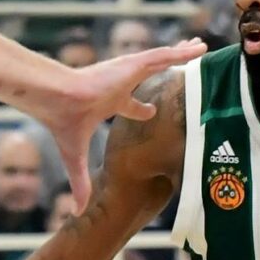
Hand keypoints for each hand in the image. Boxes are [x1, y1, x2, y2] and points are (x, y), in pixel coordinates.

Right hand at [42, 38, 206, 211]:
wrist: (59, 100)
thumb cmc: (64, 122)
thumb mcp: (74, 157)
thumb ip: (80, 183)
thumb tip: (76, 212)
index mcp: (110, 101)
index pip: (132, 105)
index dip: (144, 109)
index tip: (154, 110)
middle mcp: (121, 83)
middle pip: (153, 74)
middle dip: (170, 70)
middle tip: (185, 68)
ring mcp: (129, 71)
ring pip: (164, 60)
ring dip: (182, 53)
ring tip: (200, 47)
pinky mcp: (134, 63)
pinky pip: (166, 55)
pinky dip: (184, 52)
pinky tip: (200, 47)